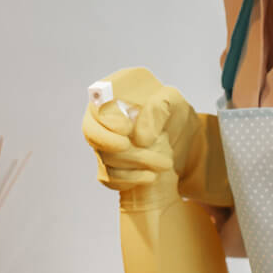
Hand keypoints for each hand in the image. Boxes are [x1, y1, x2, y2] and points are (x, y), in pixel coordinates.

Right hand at [82, 67, 231, 205]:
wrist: (180, 138)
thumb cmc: (172, 113)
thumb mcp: (173, 102)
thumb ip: (158, 109)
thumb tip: (139, 137)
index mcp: (112, 93)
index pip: (96, 106)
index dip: (106, 120)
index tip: (127, 129)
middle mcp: (101, 119)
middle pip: (92, 134)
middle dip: (112, 145)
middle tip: (130, 147)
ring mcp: (103, 145)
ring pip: (106, 158)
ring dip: (134, 164)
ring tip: (165, 164)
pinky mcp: (110, 167)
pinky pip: (110, 178)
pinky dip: (130, 179)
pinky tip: (151, 176)